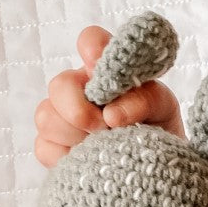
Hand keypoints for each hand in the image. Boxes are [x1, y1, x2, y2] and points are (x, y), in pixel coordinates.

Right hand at [33, 25, 185, 166]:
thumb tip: (111, 114)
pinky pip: (44, 147)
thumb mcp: (163, 108)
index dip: (92, 48)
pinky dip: (68, 156)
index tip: (99, 67)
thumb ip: (146, 100)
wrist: (153, 164)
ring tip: (105, 145)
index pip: (91, 41)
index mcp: (106, 70)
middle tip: (106, 126)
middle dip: (80, 109)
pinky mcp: (51, 145)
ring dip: (78, 135)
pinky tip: (90, 159)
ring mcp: (61, 115)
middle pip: (59, 85)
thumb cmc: (158, 128)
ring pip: (47, 117)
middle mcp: (80, 88)